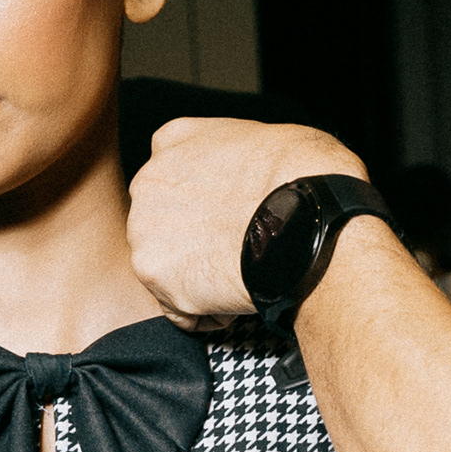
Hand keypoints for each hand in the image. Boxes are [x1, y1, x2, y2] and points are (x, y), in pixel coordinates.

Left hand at [126, 116, 370, 328]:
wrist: (306, 217)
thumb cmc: (301, 176)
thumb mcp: (259, 138)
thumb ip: (229, 158)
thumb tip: (245, 177)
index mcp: (173, 141)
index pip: (173, 180)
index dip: (204, 206)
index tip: (230, 217)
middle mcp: (148, 182)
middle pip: (162, 226)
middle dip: (195, 243)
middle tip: (238, 248)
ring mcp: (144, 230)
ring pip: (167, 269)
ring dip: (201, 279)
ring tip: (243, 270)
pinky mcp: (154, 275)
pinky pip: (179, 309)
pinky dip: (207, 312)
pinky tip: (237, 293)